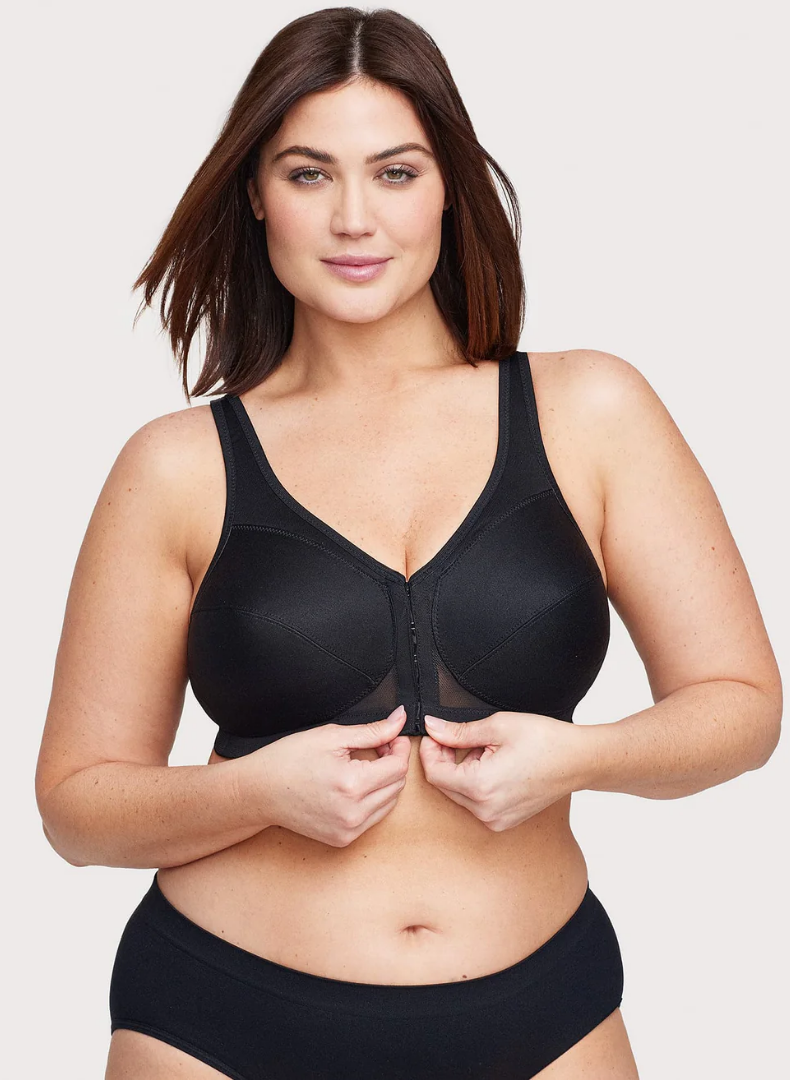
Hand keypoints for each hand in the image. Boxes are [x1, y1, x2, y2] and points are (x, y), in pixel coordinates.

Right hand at [239, 705, 411, 847]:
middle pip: (397, 785)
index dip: (399, 747)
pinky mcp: (343, 839)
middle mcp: (353, 813)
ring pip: (390, 803)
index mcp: (352, 785)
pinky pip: (374, 818)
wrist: (259, 791)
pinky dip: (374, 800)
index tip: (392, 737)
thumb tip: (399, 720)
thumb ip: (372, 730)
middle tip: (378, 747)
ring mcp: (349, 830)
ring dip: (386, 782)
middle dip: (393, 763)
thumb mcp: (332, 737)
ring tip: (365, 766)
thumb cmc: (289, 760)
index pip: (398, 767)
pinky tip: (357, 785)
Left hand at [419, 711, 588, 830]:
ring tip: (483, 750)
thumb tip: (432, 727)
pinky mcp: (504, 821)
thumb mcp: (497, 726)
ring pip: (459, 794)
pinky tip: (492, 765)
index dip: (430, 751)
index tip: (436, 734)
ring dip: (460, 771)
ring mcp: (496, 820)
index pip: (434, 773)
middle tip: (458, 737)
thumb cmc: (545, 740)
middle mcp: (485, 810)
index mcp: (480, 787)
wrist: (579, 760)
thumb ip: (458, 731)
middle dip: (444, 759)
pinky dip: (475, 783)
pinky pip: (476, 803)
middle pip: (444, 785)